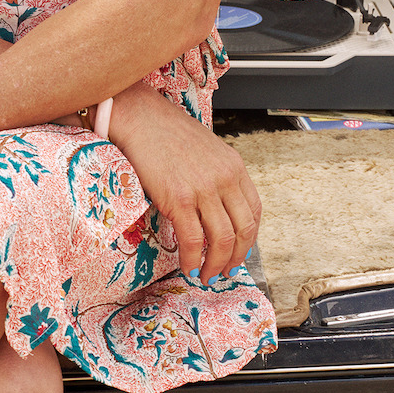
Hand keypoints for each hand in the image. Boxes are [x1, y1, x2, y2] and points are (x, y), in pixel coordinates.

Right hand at [106, 83, 260, 282]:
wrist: (139, 117)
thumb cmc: (165, 131)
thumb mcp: (205, 150)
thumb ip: (216, 176)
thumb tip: (213, 207)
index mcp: (234, 166)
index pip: (254, 211)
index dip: (248, 238)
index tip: (239, 252)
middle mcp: (225, 178)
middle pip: (243, 230)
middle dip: (236, 258)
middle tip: (225, 271)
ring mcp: (203, 189)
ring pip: (221, 240)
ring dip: (215, 265)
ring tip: (206, 276)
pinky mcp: (179, 198)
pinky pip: (192, 240)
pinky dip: (192, 259)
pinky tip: (187, 266)